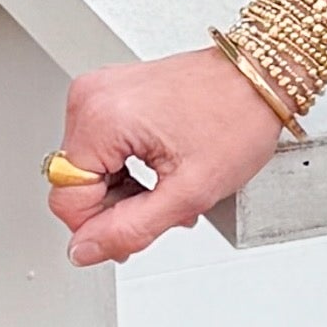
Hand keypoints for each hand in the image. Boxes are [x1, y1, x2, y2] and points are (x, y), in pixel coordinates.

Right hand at [44, 45, 287, 266]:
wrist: (259, 78)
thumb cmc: (237, 117)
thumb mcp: (189, 191)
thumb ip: (131, 228)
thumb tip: (86, 248)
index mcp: (100, 117)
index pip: (67, 199)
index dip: (99, 228)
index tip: (131, 234)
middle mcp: (90, 97)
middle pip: (77, 183)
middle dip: (118, 206)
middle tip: (166, 207)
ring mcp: (99, 91)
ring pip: (90, 168)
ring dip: (125, 189)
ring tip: (170, 185)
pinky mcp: (111, 93)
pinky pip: (102, 146)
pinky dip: (127, 166)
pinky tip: (160, 168)